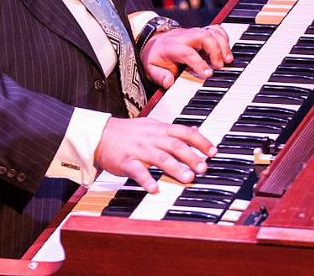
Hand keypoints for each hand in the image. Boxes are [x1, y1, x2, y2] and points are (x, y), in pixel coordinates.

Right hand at [94, 117, 216, 192]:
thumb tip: (193, 130)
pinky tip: (155, 188)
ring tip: (188, 178)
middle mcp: (151, 138)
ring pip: (159, 157)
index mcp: (158, 129)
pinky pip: (137, 171)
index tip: (213, 151)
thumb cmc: (127, 132)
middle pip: (174, 145)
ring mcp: (139, 149)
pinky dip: (146, 179)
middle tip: (204, 168)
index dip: (200, 141)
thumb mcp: (151, 125)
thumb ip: (171, 130)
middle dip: (191, 156)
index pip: (183, 132)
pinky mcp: (126, 161)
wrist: (100, 134)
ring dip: (175, 168)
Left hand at [141, 24, 232, 88]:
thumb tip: (168, 82)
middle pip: (203, 36)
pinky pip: (215, 29)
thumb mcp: (151, 68)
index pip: (187, 52)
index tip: (208, 73)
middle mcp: (184, 37)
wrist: (154, 42)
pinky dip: (223, 37)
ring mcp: (194, 33)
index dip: (198, 62)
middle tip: (220, 66)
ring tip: (228, 60)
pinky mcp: (201, 32)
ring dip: (222, 44)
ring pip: (211, 31)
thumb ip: (159, 76)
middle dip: (215, 50)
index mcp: (171, 46)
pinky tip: (226, 50)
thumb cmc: (156, 57)